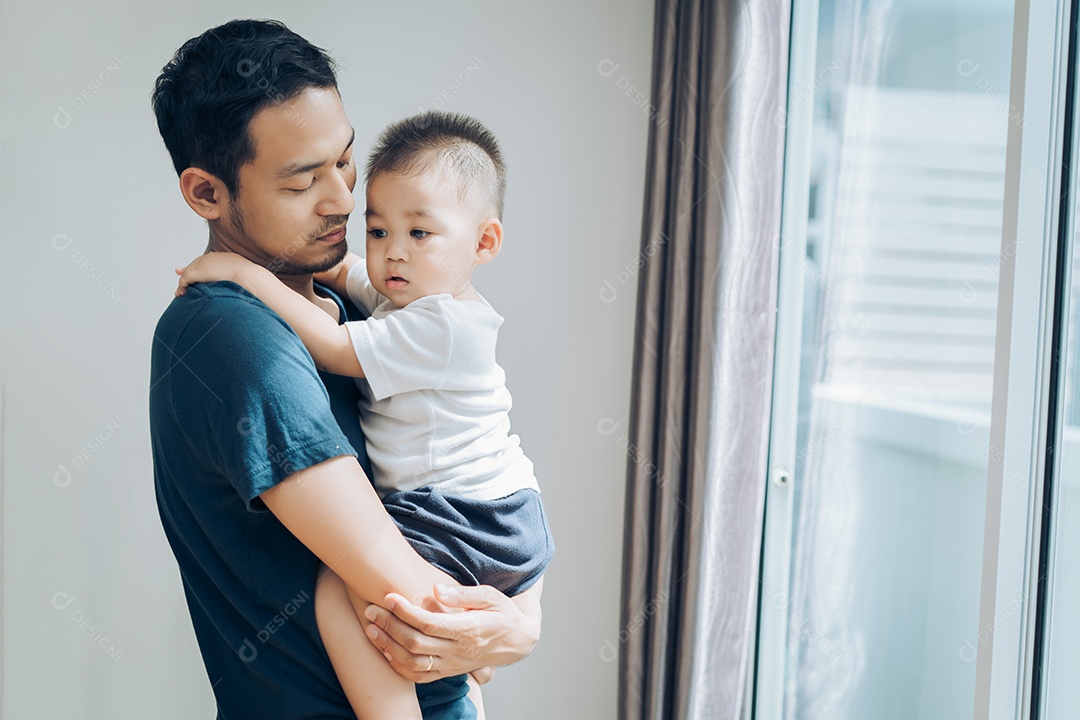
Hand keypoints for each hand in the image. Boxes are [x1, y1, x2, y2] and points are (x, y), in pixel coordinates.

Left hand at [174, 251, 256, 296]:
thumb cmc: (250, 279)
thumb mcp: (244, 274)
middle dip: (186, 271)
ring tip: (180, 293)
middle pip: (194, 264)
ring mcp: (204, 263)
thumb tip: (248, 283)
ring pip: (188, 272)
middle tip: (178, 273)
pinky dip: (182, 286)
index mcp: (222, 257)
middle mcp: (211, 258)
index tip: (191, 268)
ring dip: (183, 283)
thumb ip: (240, 275)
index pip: (205, 260)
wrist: (248, 276)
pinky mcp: (199, 272)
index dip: (197, 266)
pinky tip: (182, 293)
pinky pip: (185, 279)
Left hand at [362, 583, 541, 682]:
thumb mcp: (490, 596)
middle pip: (414, 642)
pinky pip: (419, 676)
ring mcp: (452, 665)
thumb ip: (462, 593)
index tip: (387, 596)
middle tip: (370, 610)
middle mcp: (458, 651)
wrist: (518, 641)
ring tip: (370, 629)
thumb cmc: (503, 613)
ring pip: (412, 662)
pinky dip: (398, 666)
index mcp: (468, 630)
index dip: (404, 611)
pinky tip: (385, 651)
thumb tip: (435, 588)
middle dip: (388, 626)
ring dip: (388, 646)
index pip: (428, 623)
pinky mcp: (449, 672)